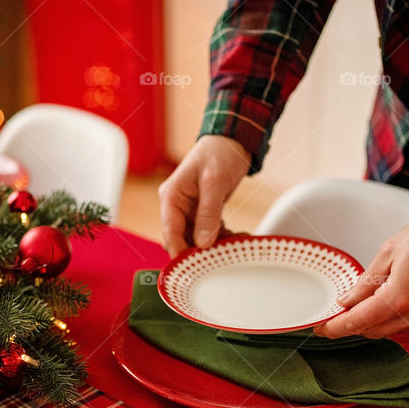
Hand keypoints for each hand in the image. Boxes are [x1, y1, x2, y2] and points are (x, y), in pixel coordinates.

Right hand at [159, 135, 250, 255]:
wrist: (233, 140)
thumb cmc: (219, 152)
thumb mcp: (214, 182)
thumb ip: (208, 213)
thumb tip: (202, 242)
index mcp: (171, 196)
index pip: (170, 232)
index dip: (179, 252)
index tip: (192, 268)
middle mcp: (177, 205)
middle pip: (182, 239)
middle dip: (199, 251)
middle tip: (219, 260)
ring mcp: (190, 210)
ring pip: (197, 238)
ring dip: (214, 246)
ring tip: (235, 246)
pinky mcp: (203, 212)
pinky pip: (209, 232)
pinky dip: (222, 238)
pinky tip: (238, 238)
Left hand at [313, 220, 408, 338]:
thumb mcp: (388, 253)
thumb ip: (365, 282)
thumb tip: (346, 300)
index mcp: (398, 298)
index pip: (357, 322)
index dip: (335, 327)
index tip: (321, 328)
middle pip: (371, 331)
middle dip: (351, 325)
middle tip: (334, 316)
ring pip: (388, 330)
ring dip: (370, 323)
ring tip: (356, 308)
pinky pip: (406, 324)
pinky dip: (390, 318)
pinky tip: (382, 304)